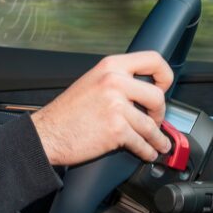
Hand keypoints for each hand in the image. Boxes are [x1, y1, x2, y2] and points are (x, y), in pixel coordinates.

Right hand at [30, 51, 173, 165]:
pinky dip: (147, 151)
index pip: (153, 60)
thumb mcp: (92, 82)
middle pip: (157, 96)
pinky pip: (142, 142)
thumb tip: (142, 91)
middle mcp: (114, 82)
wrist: (47, 134)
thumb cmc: (66, 112)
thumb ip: (117, 80)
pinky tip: (147, 152)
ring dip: (158, 138)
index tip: (164, 87)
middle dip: (160, 113)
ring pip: (151, 124)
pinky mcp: (116, 130)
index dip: (165, 75)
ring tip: (158, 144)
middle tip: (155, 121)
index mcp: (110, 67)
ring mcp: (116, 106)